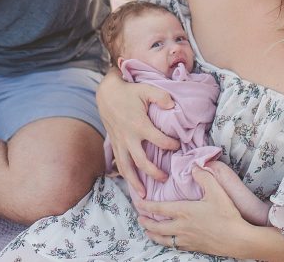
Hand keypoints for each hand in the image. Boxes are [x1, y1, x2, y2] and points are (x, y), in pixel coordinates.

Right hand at [97, 71, 179, 197]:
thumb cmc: (129, 91)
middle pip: (141, 162)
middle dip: (154, 172)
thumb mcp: (146, 89)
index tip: (178, 145)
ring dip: (135, 182)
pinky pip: (119, 163)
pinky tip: (132, 184)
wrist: (106, 93)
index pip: (159, 141)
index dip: (171, 144)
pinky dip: (125, 175)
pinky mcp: (115, 144)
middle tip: (165, 178)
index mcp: (139, 125)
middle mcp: (128, 137)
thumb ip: (161, 96)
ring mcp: (120, 142)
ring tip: (144, 195)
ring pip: (126, 168)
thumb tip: (173, 106)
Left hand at [138, 167, 246, 254]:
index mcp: (184, 212)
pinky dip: (168, 243)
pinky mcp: (195, 247)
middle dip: (146, 222)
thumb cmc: (227, 215)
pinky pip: (176, 246)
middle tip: (139, 218)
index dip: (146, 206)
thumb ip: (204, 176)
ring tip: (148, 232)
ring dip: (154, 235)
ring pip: (164, 239)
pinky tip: (169, 241)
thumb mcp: (217, 191)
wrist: (238, 239)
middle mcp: (182, 227)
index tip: (138, 203)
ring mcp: (187, 239)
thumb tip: (194, 167)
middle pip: (157, 227)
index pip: (159, 209)